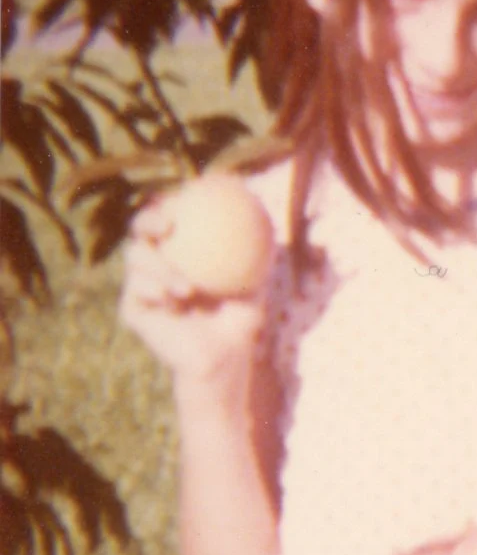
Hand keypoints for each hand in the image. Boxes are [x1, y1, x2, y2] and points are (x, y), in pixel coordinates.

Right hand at [119, 198, 264, 388]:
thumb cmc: (240, 319)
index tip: (187, 197)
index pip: (169, 217)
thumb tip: (266, 217)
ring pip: (135, 257)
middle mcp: (155, 261)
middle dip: (148, 218)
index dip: (171, 201)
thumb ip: (257, 251)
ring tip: (187, 288)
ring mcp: (140, 283)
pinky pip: (135, 291)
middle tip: (168, 223)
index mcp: (178, 251)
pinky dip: (153, 291)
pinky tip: (171, 299)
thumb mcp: (254, 283)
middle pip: (141, 228)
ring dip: (159, 267)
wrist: (222, 358)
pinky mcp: (132, 308)